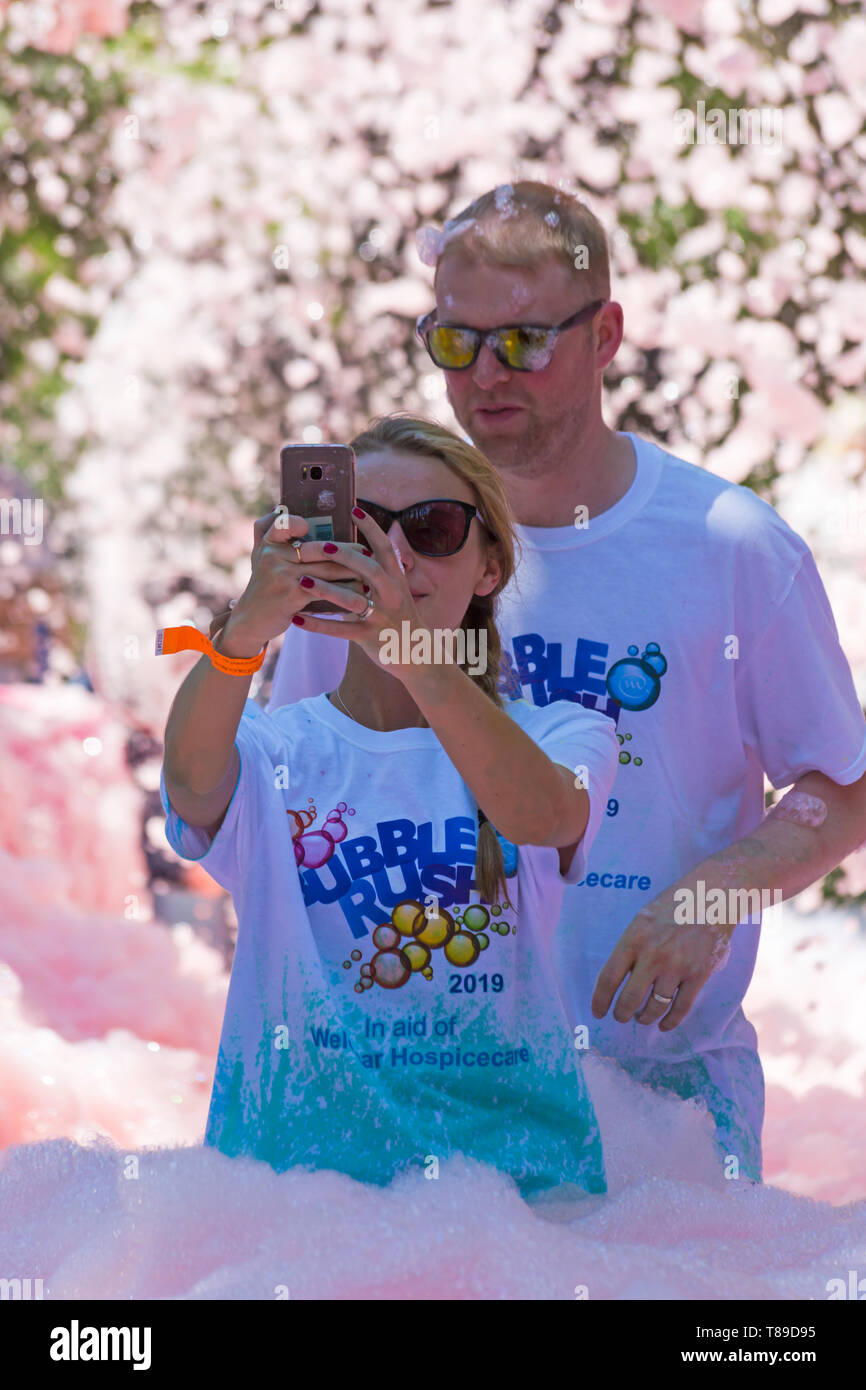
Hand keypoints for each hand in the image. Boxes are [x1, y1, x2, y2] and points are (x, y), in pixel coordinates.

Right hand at [218, 507, 369, 648]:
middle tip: (368, 554)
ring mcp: (281, 576)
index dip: (298, 522)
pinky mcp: (291, 596)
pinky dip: (343, 592)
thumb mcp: (261, 557)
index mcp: (269, 542)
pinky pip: (324, 591)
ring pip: (325, 570)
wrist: (251, 620)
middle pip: (318, 549)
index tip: (313, 526)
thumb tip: (285, 510)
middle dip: (346, 552)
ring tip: (371, 574)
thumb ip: (270, 533)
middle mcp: (273, 556)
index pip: (283, 523)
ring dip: (351, 572)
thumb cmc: (264, 586)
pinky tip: (358, 593)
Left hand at [288, 506, 427, 679]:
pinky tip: (297, 619)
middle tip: (321, 544)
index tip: (355, 509)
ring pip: (352, 600)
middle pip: (369, 570)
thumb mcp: (397, 592)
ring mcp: (381, 617)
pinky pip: (340, 631)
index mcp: (397, 580)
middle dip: (345, 556)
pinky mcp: (370, 637)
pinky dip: (318, 625)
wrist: (417, 655)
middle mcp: (392, 595)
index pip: (384, 548)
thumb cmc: (400, 619)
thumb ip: (379, 574)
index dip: (371, 528)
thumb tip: (355, 551)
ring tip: (302, 580)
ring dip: (326, 590)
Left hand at [590, 885, 733, 1030]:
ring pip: (655, 1007)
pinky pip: (681, 1007)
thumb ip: (630, 946)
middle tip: (621, 1017)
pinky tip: (664, 1025)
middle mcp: (653, 956)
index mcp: (634, 939)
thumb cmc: (673, 906)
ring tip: (642, 1018)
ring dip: (645, 1018)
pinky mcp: (698, 975)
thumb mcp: (642, 920)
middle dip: (622, 1014)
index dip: (600, 1000)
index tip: (598, 1012)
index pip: (609, 978)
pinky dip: (670, 1021)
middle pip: (630, 999)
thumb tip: (617, 978)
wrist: (711, 898)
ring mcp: (677, 967)